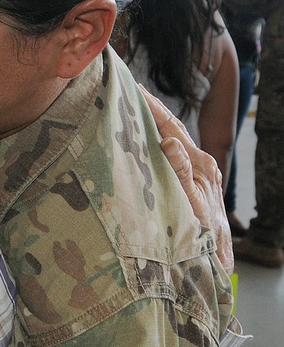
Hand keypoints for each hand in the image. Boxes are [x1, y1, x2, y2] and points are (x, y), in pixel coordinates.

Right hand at [142, 89, 233, 273]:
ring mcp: (200, 170)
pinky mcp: (194, 179)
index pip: (173, 128)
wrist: (215, 255)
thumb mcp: (190, 202)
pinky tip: (149, 137)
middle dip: (154, 109)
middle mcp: (202, 163)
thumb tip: (168, 141)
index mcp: (201, 164)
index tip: (136, 91)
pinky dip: (160, 139)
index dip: (154, 108)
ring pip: (175, 139)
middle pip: (174, 129)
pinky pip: (175, 153)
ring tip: (137, 108)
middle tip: (132, 92)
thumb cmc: (201, 233)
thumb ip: (180, 171)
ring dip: (156, 123)